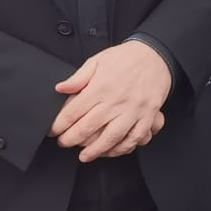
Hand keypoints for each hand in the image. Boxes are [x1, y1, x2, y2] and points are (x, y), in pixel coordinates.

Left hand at [51, 42, 172, 160]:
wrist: (156, 54)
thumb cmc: (126, 57)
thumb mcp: (98, 60)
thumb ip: (79, 77)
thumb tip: (60, 89)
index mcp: (100, 87)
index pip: (73, 112)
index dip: (59, 125)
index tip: (54, 131)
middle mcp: (116, 101)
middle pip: (87, 128)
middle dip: (71, 140)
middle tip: (64, 143)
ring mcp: (133, 110)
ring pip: (111, 138)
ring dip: (95, 150)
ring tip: (84, 156)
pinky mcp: (148, 115)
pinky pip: (135, 137)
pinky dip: (123, 148)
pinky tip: (112, 151)